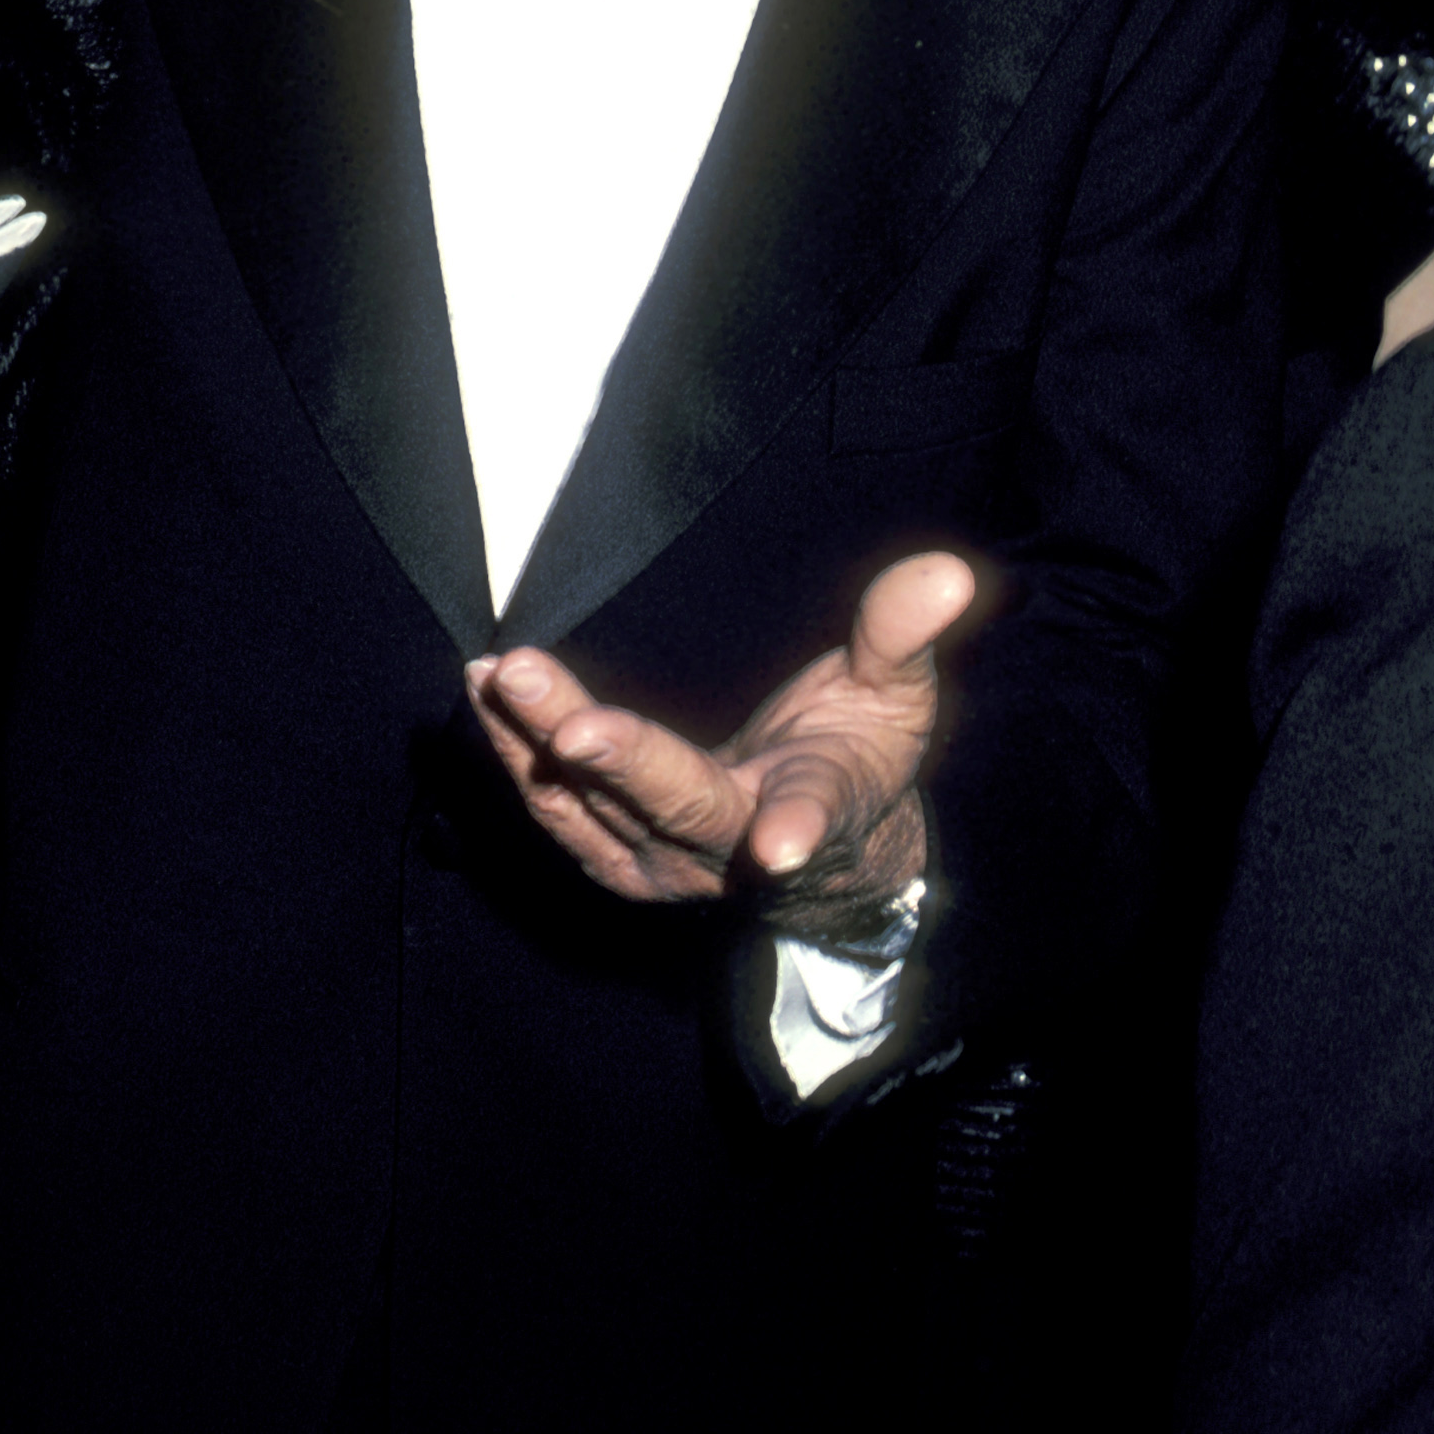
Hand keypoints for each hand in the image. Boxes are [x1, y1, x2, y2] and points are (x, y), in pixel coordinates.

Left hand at [464, 551, 972, 940]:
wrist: (826, 860)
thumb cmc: (861, 757)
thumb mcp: (900, 695)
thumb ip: (905, 634)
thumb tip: (948, 572)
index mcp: (815, 809)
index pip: (811, 814)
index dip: (798, 826)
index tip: (779, 844)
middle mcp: (732, 850)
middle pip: (670, 803)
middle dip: (615, 757)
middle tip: (554, 705)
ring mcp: (665, 862)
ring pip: (595, 807)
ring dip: (537, 746)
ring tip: (497, 678)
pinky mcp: (616, 857)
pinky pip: (559, 810)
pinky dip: (517, 756)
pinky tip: (486, 696)